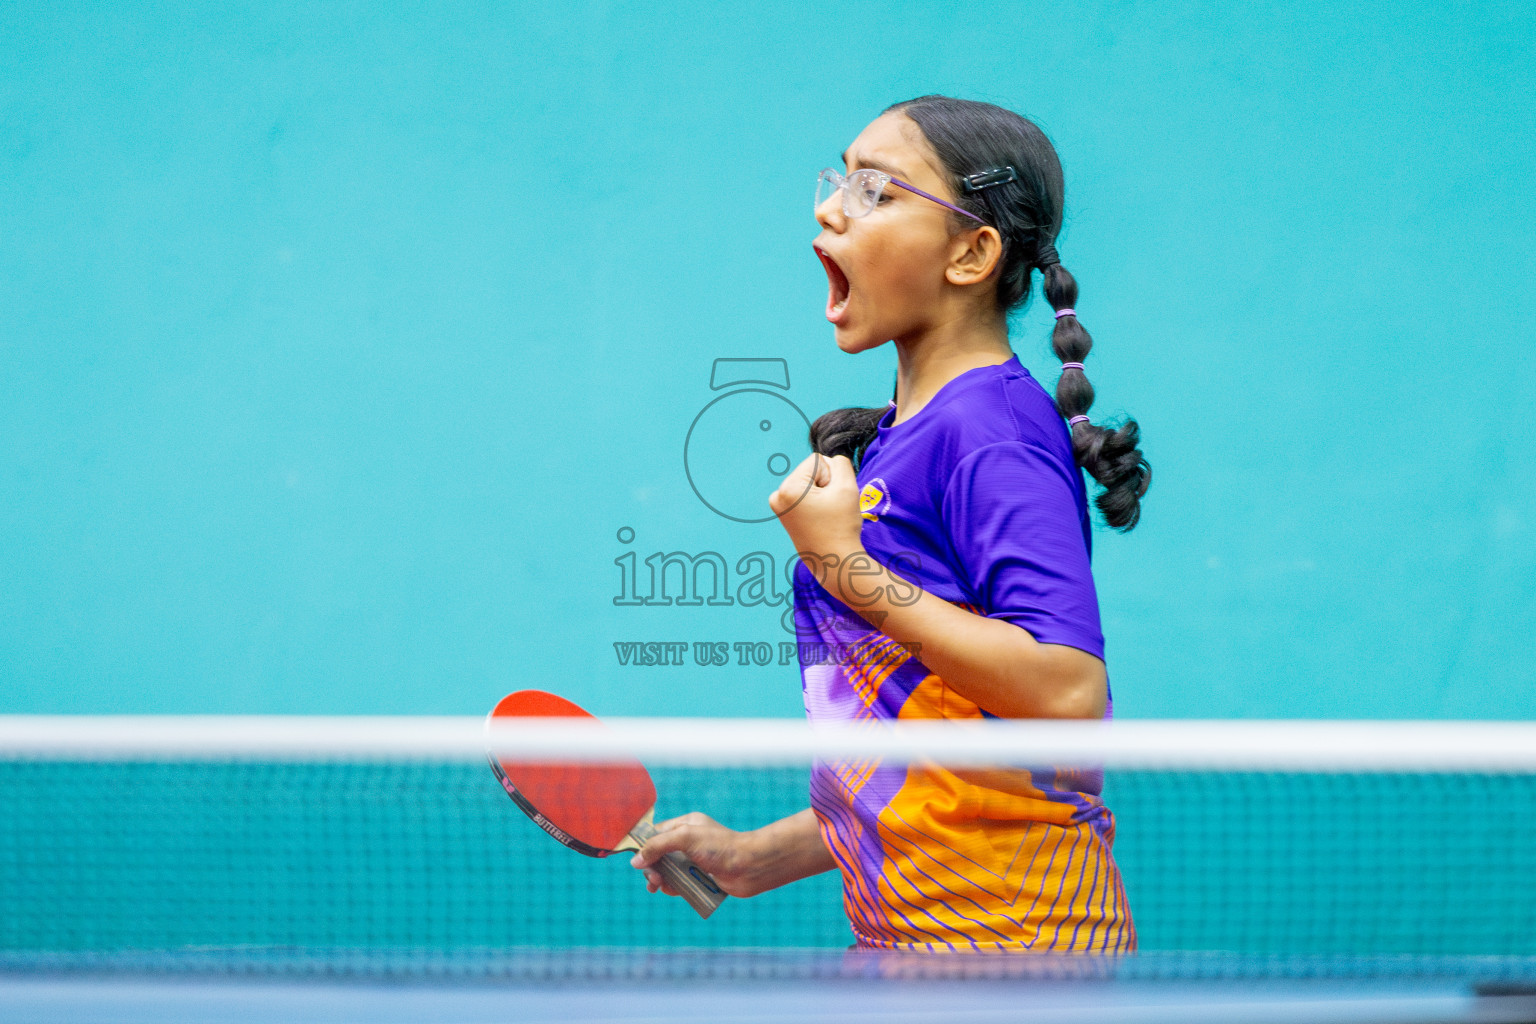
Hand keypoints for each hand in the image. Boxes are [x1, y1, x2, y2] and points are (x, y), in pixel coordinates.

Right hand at [629, 812, 768, 898]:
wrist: (750, 867)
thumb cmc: (721, 847)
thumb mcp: (686, 838)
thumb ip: (658, 846)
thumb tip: (636, 860)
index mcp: (686, 825)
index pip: (656, 833)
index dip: (645, 847)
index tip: (638, 861)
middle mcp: (689, 842)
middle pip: (659, 855)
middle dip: (652, 867)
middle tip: (654, 879)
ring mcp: (694, 860)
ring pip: (668, 871)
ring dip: (660, 879)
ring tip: (659, 886)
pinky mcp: (700, 877)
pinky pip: (680, 883)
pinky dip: (673, 887)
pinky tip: (672, 891)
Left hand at [769, 452, 863, 564]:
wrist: (835, 562)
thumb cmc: (841, 526)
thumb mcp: (847, 486)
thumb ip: (840, 463)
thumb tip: (829, 461)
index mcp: (788, 488)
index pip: (818, 460)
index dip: (833, 477)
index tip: (832, 501)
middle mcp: (777, 496)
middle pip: (812, 471)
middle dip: (826, 485)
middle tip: (830, 510)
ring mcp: (779, 506)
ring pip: (811, 483)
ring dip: (823, 494)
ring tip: (825, 516)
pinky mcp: (784, 514)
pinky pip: (806, 495)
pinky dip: (817, 502)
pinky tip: (819, 519)